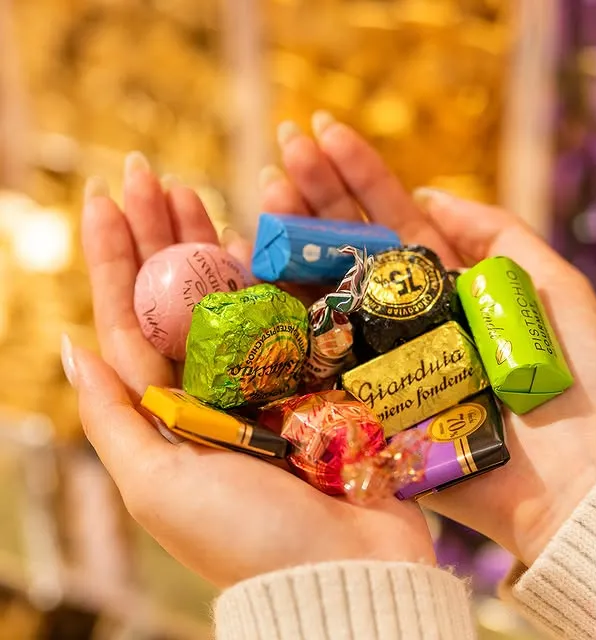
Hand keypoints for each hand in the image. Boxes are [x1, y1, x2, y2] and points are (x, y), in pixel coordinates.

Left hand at [68, 152, 434, 588]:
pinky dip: (271, 270)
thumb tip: (71, 344)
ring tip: (189, 184)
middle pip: (176, 296)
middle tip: (145, 169)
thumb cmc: (249, 540)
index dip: (114, 258)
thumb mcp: (160, 488)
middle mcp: (216, 387)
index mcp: (172, 410)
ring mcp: (269, 375)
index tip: (103, 197)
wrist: (346, 573)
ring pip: (229, 293)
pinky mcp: (319, 372)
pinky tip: (252, 227)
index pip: (130, 320)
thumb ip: (115, 419)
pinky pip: (288, 309)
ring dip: (207, 238)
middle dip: (157, 232)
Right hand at [260, 112, 595, 565]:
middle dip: (317, 192)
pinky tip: (253, 266)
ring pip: (325, 287)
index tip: (322, 130)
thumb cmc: (574, 383)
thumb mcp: (549, 285)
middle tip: (283, 144)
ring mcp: (376, 353)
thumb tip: (430, 193)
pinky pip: (314, 350)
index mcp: (444, 284)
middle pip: (351, 244)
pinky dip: (283, 310)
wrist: (570, 481)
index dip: (358, 173)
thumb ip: (497, 233)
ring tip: (265, 187)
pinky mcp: (360, 398)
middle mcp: (401, 314)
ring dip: (294, 237)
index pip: (391, 217)